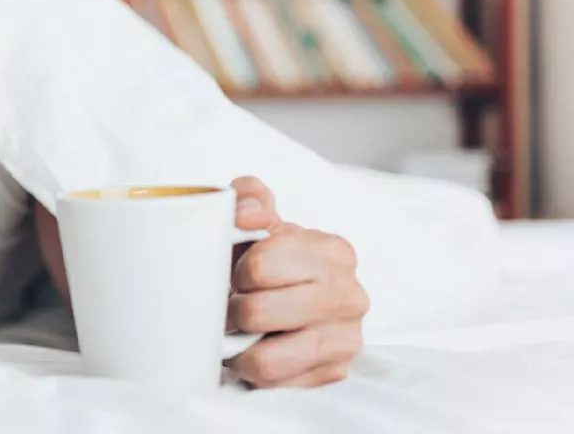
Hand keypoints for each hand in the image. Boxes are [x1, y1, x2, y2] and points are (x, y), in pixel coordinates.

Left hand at [224, 176, 368, 387]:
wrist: (286, 300)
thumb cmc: (266, 259)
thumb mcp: (255, 219)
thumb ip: (248, 198)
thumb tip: (246, 212)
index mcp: (333, 251)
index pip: (259, 266)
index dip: (236, 271)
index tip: (239, 273)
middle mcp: (350, 296)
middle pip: (257, 313)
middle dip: (234, 310)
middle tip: (232, 305)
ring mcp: (346, 340)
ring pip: (265, 359)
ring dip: (239, 346)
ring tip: (240, 331)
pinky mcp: (332, 375)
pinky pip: (274, 384)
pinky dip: (253, 370)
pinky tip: (256, 350)